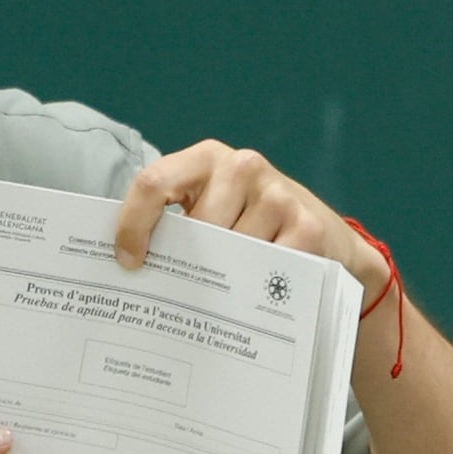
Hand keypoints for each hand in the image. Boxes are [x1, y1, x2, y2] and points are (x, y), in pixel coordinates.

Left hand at [114, 140, 381, 287]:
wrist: (326, 239)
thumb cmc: (251, 229)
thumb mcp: (213, 211)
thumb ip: (177, 224)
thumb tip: (126, 266)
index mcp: (206, 159)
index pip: (154, 183)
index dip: (133, 224)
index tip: (129, 262)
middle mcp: (242, 166)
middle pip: (195, 228)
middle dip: (188, 264)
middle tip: (187, 292)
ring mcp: (277, 194)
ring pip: (228, 254)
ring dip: (225, 280)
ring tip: (232, 289)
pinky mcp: (305, 226)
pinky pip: (263, 272)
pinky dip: (255, 291)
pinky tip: (259, 294)